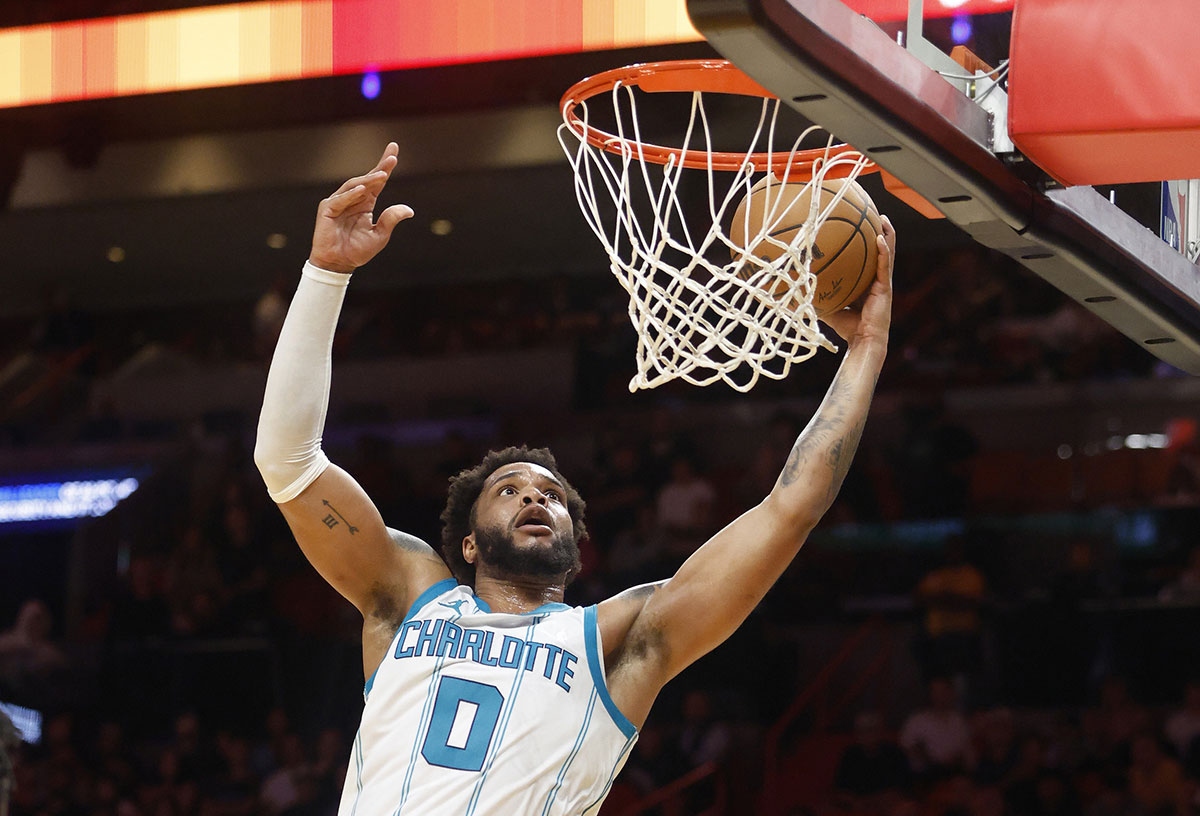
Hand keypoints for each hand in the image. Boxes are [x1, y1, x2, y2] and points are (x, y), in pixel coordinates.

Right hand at [308, 143, 413, 273]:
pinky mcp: (327, 210)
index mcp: (366, 203)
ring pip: (354, 186)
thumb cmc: (357, 250)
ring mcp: (338, 202)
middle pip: (366, 179)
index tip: (394, 150)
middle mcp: (352, 199)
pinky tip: (363, 190)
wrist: (339, 263)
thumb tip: (409, 210)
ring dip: (368, 180)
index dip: (384, 166)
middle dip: (379, 168)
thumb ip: (391, 220)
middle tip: (392, 158)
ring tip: (382, 175)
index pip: (377, 182)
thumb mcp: (380, 235)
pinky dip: (351, 195)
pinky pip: (340, 200)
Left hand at [821, 215, 894, 347]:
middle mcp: (876, 279)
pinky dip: (884, 251)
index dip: (866, 242)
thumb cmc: (846, 327)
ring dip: (887, 235)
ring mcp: (883, 282)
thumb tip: (791, 289)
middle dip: (879, 231)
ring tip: (882, 218)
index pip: (867, 258)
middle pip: (880, 250)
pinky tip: (880, 239)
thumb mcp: (827, 307)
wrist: (863, 341)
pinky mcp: (885, 288)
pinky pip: (885, 266)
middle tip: (874, 214)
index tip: (860, 225)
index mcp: (866, 282)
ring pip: (888, 253)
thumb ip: (814, 296)